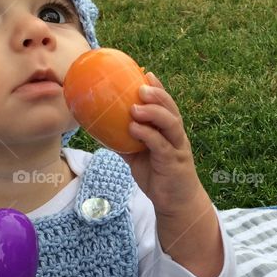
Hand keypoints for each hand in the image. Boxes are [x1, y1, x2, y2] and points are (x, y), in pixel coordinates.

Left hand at [120, 72, 209, 216]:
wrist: (177, 202)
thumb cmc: (158, 176)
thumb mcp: (137, 157)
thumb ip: (124, 142)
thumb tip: (100, 131)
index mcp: (169, 131)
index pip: (166, 105)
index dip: (158, 88)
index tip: (145, 74)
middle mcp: (176, 136)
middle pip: (171, 109)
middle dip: (158, 95)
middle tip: (141, 86)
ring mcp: (177, 148)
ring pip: (170, 123)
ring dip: (154, 112)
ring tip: (136, 106)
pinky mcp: (173, 162)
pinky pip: (161, 145)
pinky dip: (148, 135)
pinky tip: (134, 129)